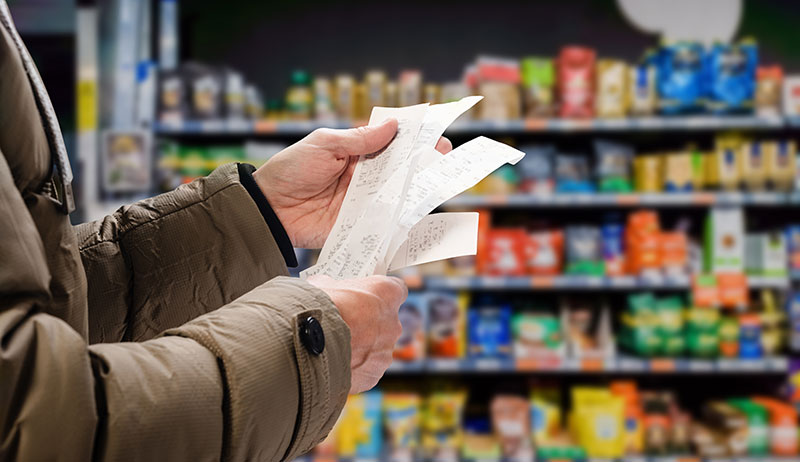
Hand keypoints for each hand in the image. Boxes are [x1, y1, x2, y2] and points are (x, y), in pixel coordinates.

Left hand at [253, 120, 452, 247]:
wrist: (269, 209)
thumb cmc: (291, 170)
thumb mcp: (324, 145)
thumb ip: (359, 139)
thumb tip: (393, 125)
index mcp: (356, 152)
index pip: (391, 143)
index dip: (413, 138)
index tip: (436, 134)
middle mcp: (365, 177)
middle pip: (400, 169)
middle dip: (424, 163)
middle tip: (444, 157)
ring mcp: (364, 202)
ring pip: (398, 195)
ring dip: (418, 190)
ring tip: (439, 183)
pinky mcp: (360, 225)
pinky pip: (385, 222)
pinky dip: (402, 220)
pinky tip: (420, 215)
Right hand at [307, 274, 406, 393]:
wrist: (306, 343)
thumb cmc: (318, 308)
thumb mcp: (323, 285)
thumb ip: (334, 287)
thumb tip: (325, 288)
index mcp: (387, 294)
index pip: (396, 289)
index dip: (380, 294)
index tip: (368, 297)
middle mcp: (393, 323)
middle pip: (386, 322)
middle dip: (368, 323)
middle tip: (346, 324)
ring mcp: (385, 352)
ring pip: (376, 349)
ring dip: (360, 348)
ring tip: (335, 347)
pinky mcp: (373, 374)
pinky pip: (365, 369)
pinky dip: (353, 368)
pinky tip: (334, 363)